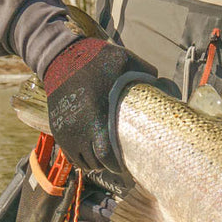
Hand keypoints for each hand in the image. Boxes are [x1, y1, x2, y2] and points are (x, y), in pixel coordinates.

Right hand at [42, 37, 155, 172]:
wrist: (61, 56)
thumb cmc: (96, 58)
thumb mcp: (125, 59)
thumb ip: (146, 73)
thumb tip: (165, 84)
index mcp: (97, 115)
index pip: (105, 155)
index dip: (116, 164)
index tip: (126, 165)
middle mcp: (78, 127)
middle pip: (94, 162)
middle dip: (107, 165)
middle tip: (119, 163)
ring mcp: (65, 129)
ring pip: (80, 161)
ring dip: (94, 162)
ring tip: (105, 158)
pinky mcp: (57, 127)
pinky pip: (68, 153)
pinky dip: (80, 156)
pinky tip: (91, 151)